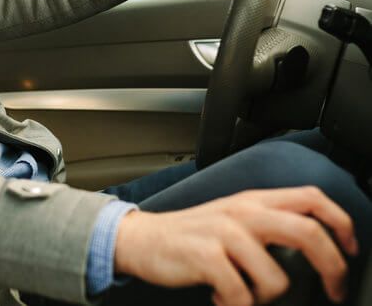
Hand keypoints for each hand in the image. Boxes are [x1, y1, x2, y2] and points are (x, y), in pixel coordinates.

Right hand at [113, 186, 357, 305]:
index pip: (311, 197)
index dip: (342, 222)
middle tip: (334, 291)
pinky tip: (222, 298)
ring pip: (277, 278)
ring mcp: (224, 233)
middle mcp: (243, 212)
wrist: (143, 239)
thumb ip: (267, 222)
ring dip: (266, 299)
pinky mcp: (206, 256)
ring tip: (246, 296)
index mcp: (253, 200)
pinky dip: (236, 305)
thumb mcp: (232, 218)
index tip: (351, 249)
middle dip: (332, 267)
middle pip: (308, 231)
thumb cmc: (191, 235)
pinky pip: (241, 295)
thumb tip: (313, 244)